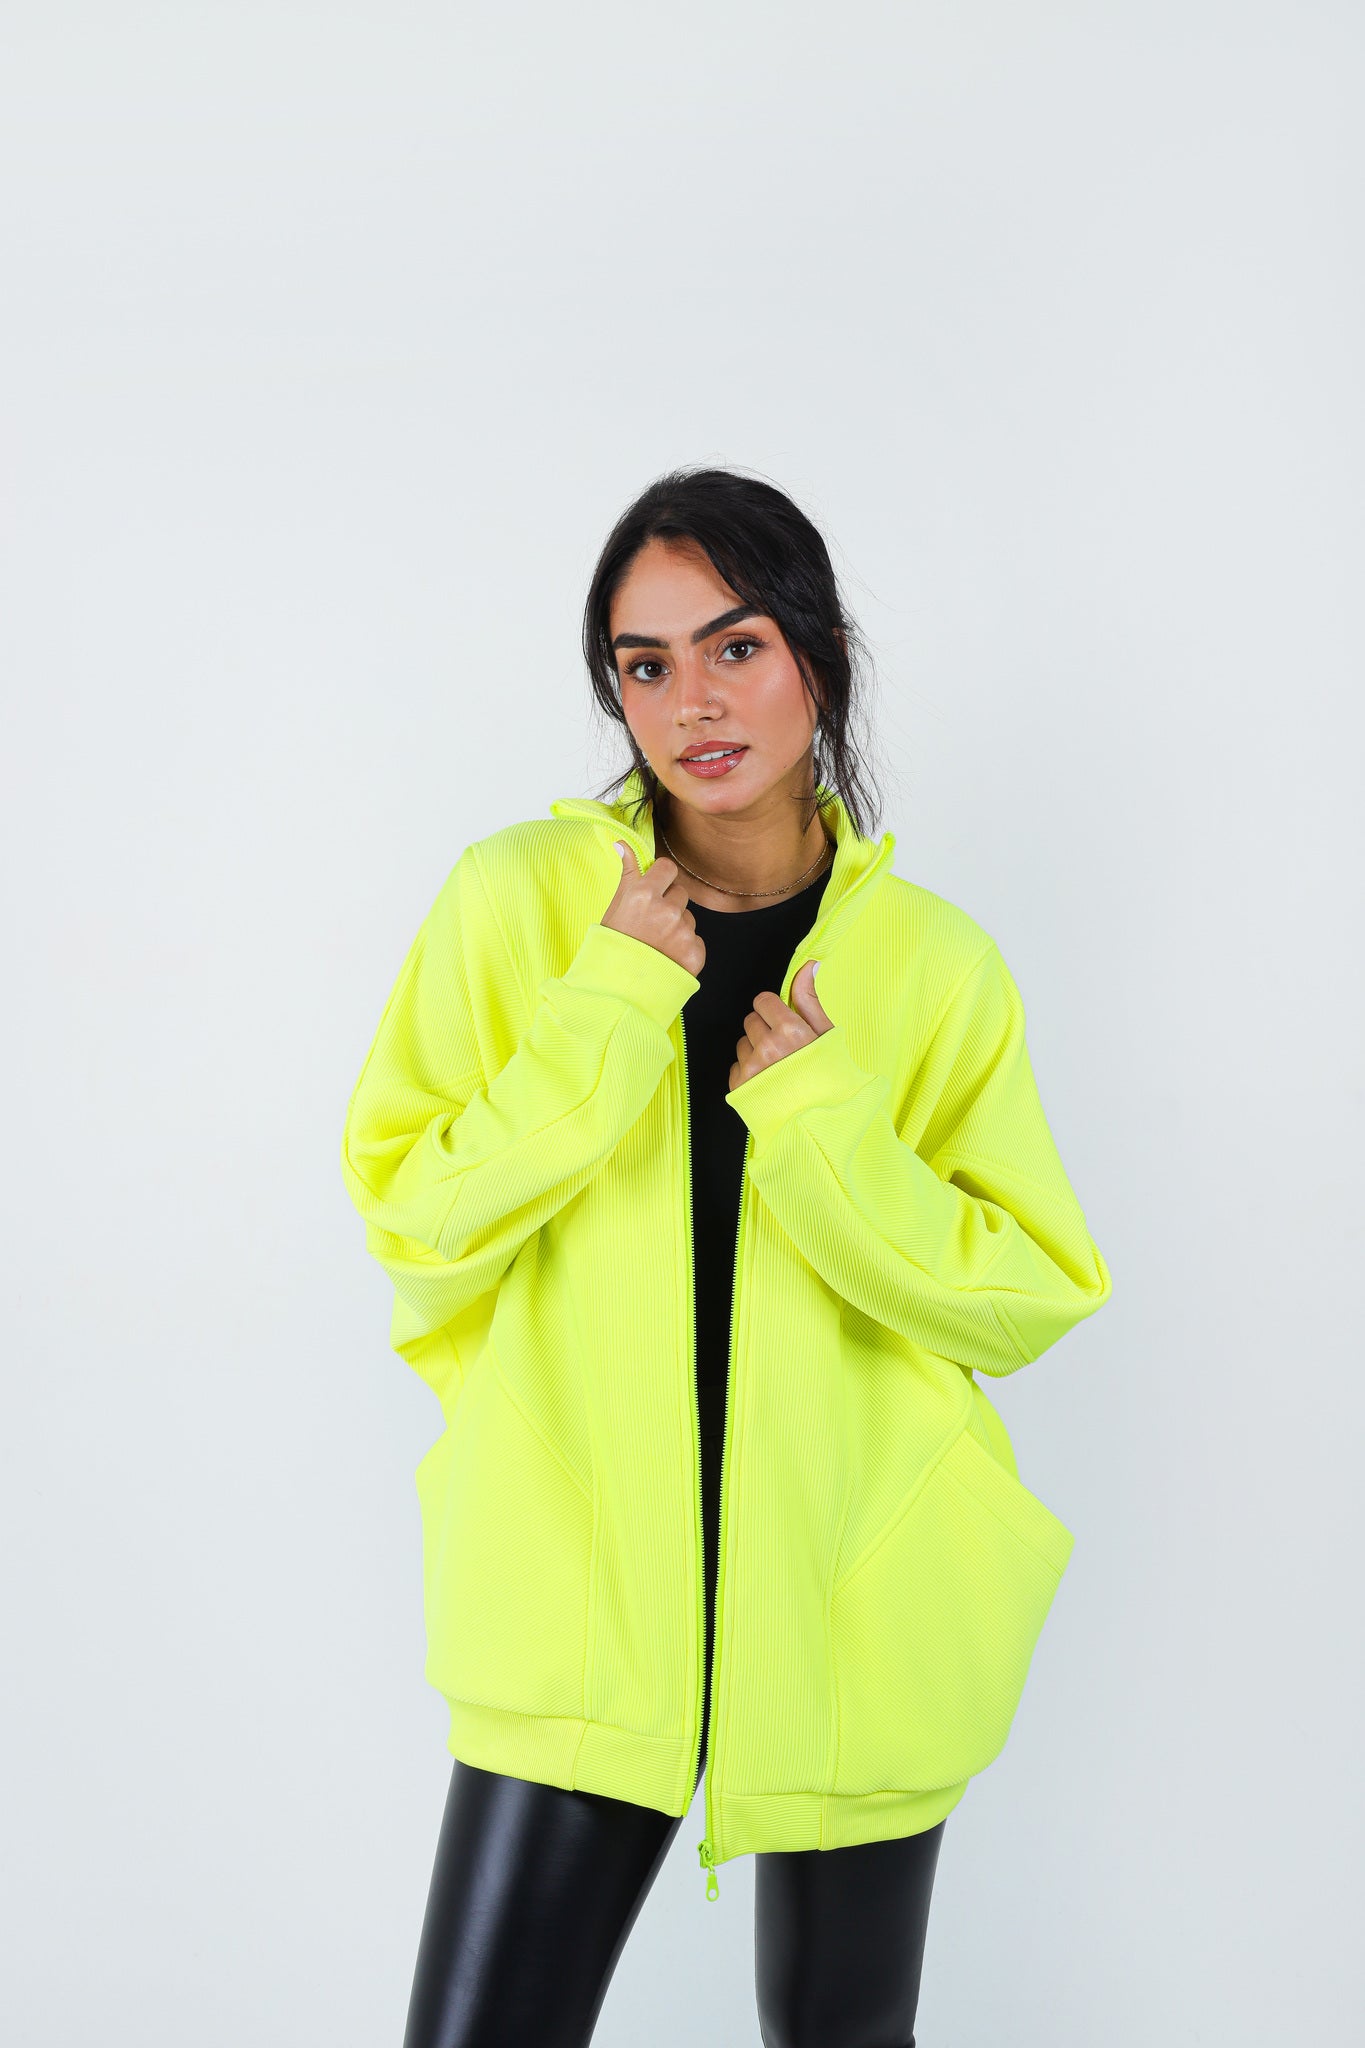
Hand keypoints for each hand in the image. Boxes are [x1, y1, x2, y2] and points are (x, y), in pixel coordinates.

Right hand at [600, 843, 705, 977]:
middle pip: (680, 893)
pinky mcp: (695, 953)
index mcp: (643, 895)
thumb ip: (627, 873)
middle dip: (669, 904)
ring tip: (657, 945)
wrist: (616, 991)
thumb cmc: (611, 947)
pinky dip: (685, 949)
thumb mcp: (615, 906)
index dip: (661, 878)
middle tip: (651, 924)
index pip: (668, 868)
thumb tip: (621, 844)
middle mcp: (666, 910)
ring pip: (688, 918)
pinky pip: (696, 940)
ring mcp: (683, 932)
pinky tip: (667, 958)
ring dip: (677, 927)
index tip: (654, 889)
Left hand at [729, 960, 831, 1089]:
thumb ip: (810, 998)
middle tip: (785, 1050)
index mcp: (790, 1031)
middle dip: (764, 1030)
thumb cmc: (828, 1079)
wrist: (819, 1122)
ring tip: (778, 1068)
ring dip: (756, 1051)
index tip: (785, 1023)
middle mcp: (767, 1047)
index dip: (774, 1011)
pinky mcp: (739, 1087)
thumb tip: (809, 965)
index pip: (763, 1001)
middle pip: (750, 1020)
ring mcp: (751, 1068)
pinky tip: (768, 1081)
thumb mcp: (827, 1035)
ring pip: (743, 1043)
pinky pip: (735, 1066)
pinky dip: (748, 1072)